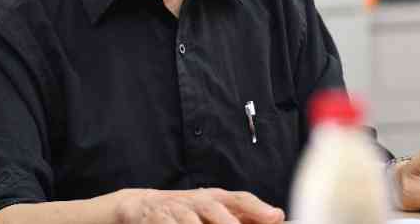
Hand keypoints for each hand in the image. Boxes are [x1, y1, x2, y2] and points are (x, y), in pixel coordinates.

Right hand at [112, 188, 284, 223]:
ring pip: (189, 221)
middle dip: (229, 223)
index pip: (240, 199)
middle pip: (215, 209)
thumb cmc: (187, 212)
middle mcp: (197, 200)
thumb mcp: (213, 212)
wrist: (142, 206)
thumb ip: (243, 215)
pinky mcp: (155, 218)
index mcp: (215, 198)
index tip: (276, 218)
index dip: (258, 208)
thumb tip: (277, 218)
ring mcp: (175, 209)